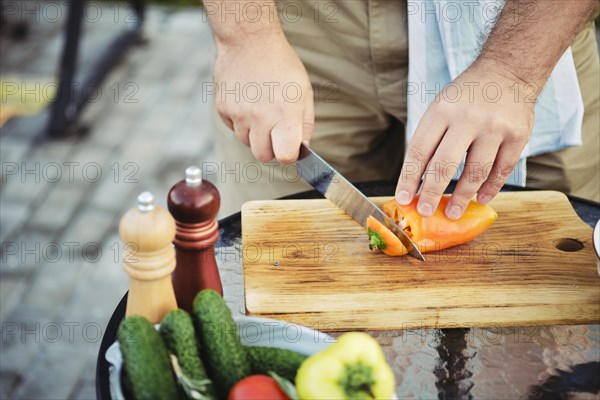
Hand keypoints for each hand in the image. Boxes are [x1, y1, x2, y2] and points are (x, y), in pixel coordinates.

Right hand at [213, 32, 313, 162]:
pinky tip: (247, 101)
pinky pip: (233, 128)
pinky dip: (240, 121)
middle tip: (275, 130)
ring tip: (260, 109)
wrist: (249, 41)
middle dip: (270, 148)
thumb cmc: (281, 65)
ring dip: (254, 133)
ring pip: (246, 142)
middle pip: (263, 156)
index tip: (290, 147)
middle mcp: (260, 117)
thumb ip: (305, 124)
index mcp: (284, 114)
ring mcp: (239, 114)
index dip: (288, 155)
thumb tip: (302, 148)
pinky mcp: (223, 108)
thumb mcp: (304, 92)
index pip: (285, 156)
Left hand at [395, 60, 535, 218]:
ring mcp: (495, 128)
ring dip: (462, 197)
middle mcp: (468, 119)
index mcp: (442, 111)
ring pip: (475, 172)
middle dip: (432, 193)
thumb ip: (430, 141)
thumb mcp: (441, 108)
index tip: (403, 199)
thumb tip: (416, 181)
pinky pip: (502, 170)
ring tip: (453, 212)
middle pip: (444, 165)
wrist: (508, 70)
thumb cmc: (466, 96)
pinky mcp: (518, 136)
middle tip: (426, 212)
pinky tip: (480, 199)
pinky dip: (490, 188)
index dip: (409, 178)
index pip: (418, 151)